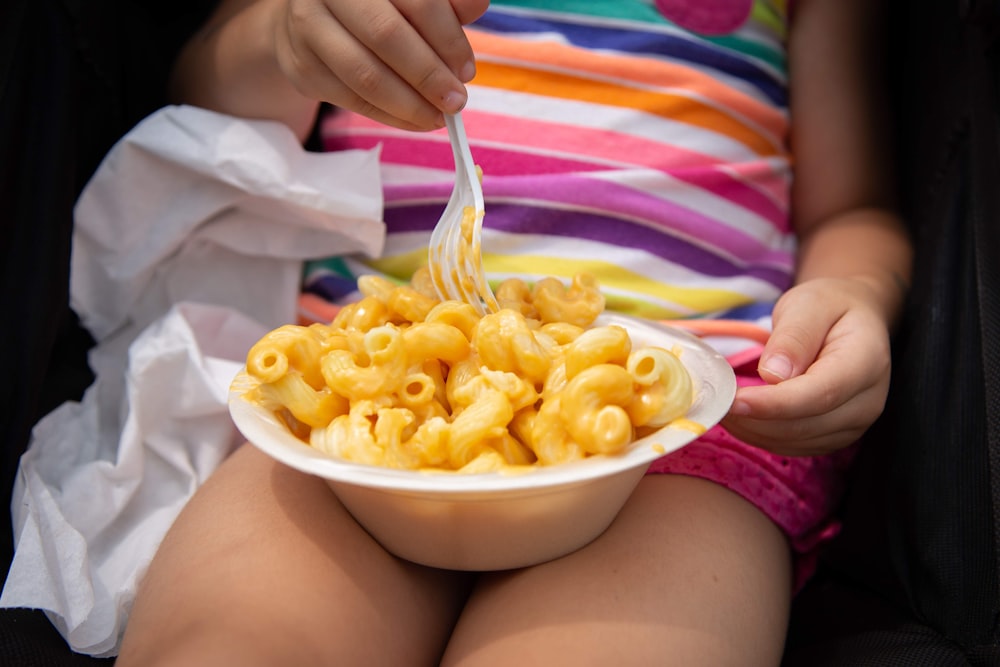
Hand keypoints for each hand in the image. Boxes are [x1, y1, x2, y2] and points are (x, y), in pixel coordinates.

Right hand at [271, 0, 488, 129]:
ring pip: (366, 75)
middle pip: (386, 36)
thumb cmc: (377, 4)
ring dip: (410, 104)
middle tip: (456, 101)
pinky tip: (415, 120)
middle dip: (428, 75)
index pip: (416, 1)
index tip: (466, 69)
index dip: (446, 37)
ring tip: (437, 116)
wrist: (314, 17)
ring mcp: (308, 27)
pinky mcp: (301, 66)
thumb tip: (477, 5)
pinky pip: (352, 99)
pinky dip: (390, 116)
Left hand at [720, 277, 892, 456]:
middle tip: (714, 398)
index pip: (820, 394)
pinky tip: (740, 415)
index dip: (774, 403)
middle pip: (805, 425)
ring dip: (752, 429)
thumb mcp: (808, 304)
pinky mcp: (833, 436)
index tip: (735, 400)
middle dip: (754, 418)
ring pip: (795, 441)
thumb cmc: (828, 306)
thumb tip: (773, 375)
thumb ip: (793, 337)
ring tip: (722, 403)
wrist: (851, 318)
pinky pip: (792, 446)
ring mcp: (853, 424)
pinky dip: (760, 434)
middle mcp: (867, 401)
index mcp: (866, 362)